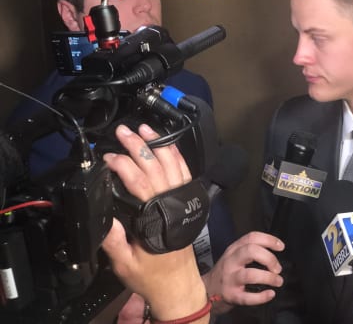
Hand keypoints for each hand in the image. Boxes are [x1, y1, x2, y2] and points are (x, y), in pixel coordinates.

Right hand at [101, 124, 208, 323]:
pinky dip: (176, 156)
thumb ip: (114, 239)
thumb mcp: (124, 262)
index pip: (139, 182)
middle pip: (156, 167)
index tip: (108, 157)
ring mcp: (183, 200)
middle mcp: (173, 204)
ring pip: (172, 165)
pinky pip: (184, 173)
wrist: (178, 285)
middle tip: (124, 131)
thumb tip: (103, 216)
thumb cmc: (151, 275)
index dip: (123, 165)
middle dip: (138, 146)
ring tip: (145, 129)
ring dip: (158, 145)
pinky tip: (167, 144)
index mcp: (156, 216)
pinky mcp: (187, 201)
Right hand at [202, 230, 284, 313]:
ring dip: (268, 277)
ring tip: (278, 281)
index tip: (280, 247)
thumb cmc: (226, 272)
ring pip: (250, 274)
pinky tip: (270, 294)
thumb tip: (274, 250)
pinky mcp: (231, 296)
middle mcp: (231, 262)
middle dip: (269, 258)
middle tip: (277, 268)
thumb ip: (250, 249)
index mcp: (234, 250)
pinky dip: (261, 297)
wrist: (207, 291)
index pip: (252, 237)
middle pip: (251, 251)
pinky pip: (247, 297)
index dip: (269, 240)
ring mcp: (230, 279)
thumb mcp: (234, 255)